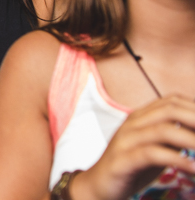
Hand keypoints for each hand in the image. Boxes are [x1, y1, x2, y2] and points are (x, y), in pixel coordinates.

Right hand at [75, 95, 194, 199]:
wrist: (99, 185)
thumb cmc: (132, 167)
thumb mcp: (157, 148)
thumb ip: (174, 137)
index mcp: (140, 116)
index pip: (172, 100)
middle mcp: (133, 123)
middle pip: (169, 109)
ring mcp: (126, 140)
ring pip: (162, 130)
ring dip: (192, 141)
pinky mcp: (122, 160)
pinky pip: (152, 154)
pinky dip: (177, 160)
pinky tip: (192, 169)